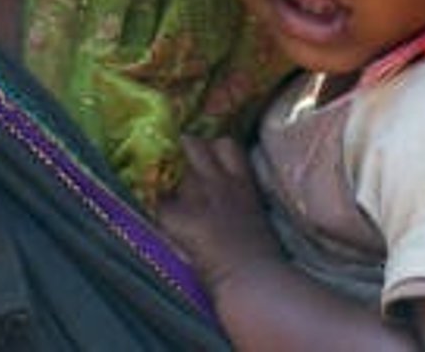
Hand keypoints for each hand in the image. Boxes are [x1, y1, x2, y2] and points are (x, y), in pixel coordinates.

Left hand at [157, 135, 285, 290]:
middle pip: (194, 146)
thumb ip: (242, 203)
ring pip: (175, 174)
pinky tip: (164, 225)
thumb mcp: (258, 219)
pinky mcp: (179, 217)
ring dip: (171, 184)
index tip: (207, 155)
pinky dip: (161, 215)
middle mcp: (219, 183)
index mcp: (243, 184)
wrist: (256, 279)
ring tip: (171, 198)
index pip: (225, 145)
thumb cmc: (263, 258)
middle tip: (180, 168)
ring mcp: (197, 197)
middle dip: (184, 153)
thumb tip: (233, 202)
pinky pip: (160, 207)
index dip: (212, 148)